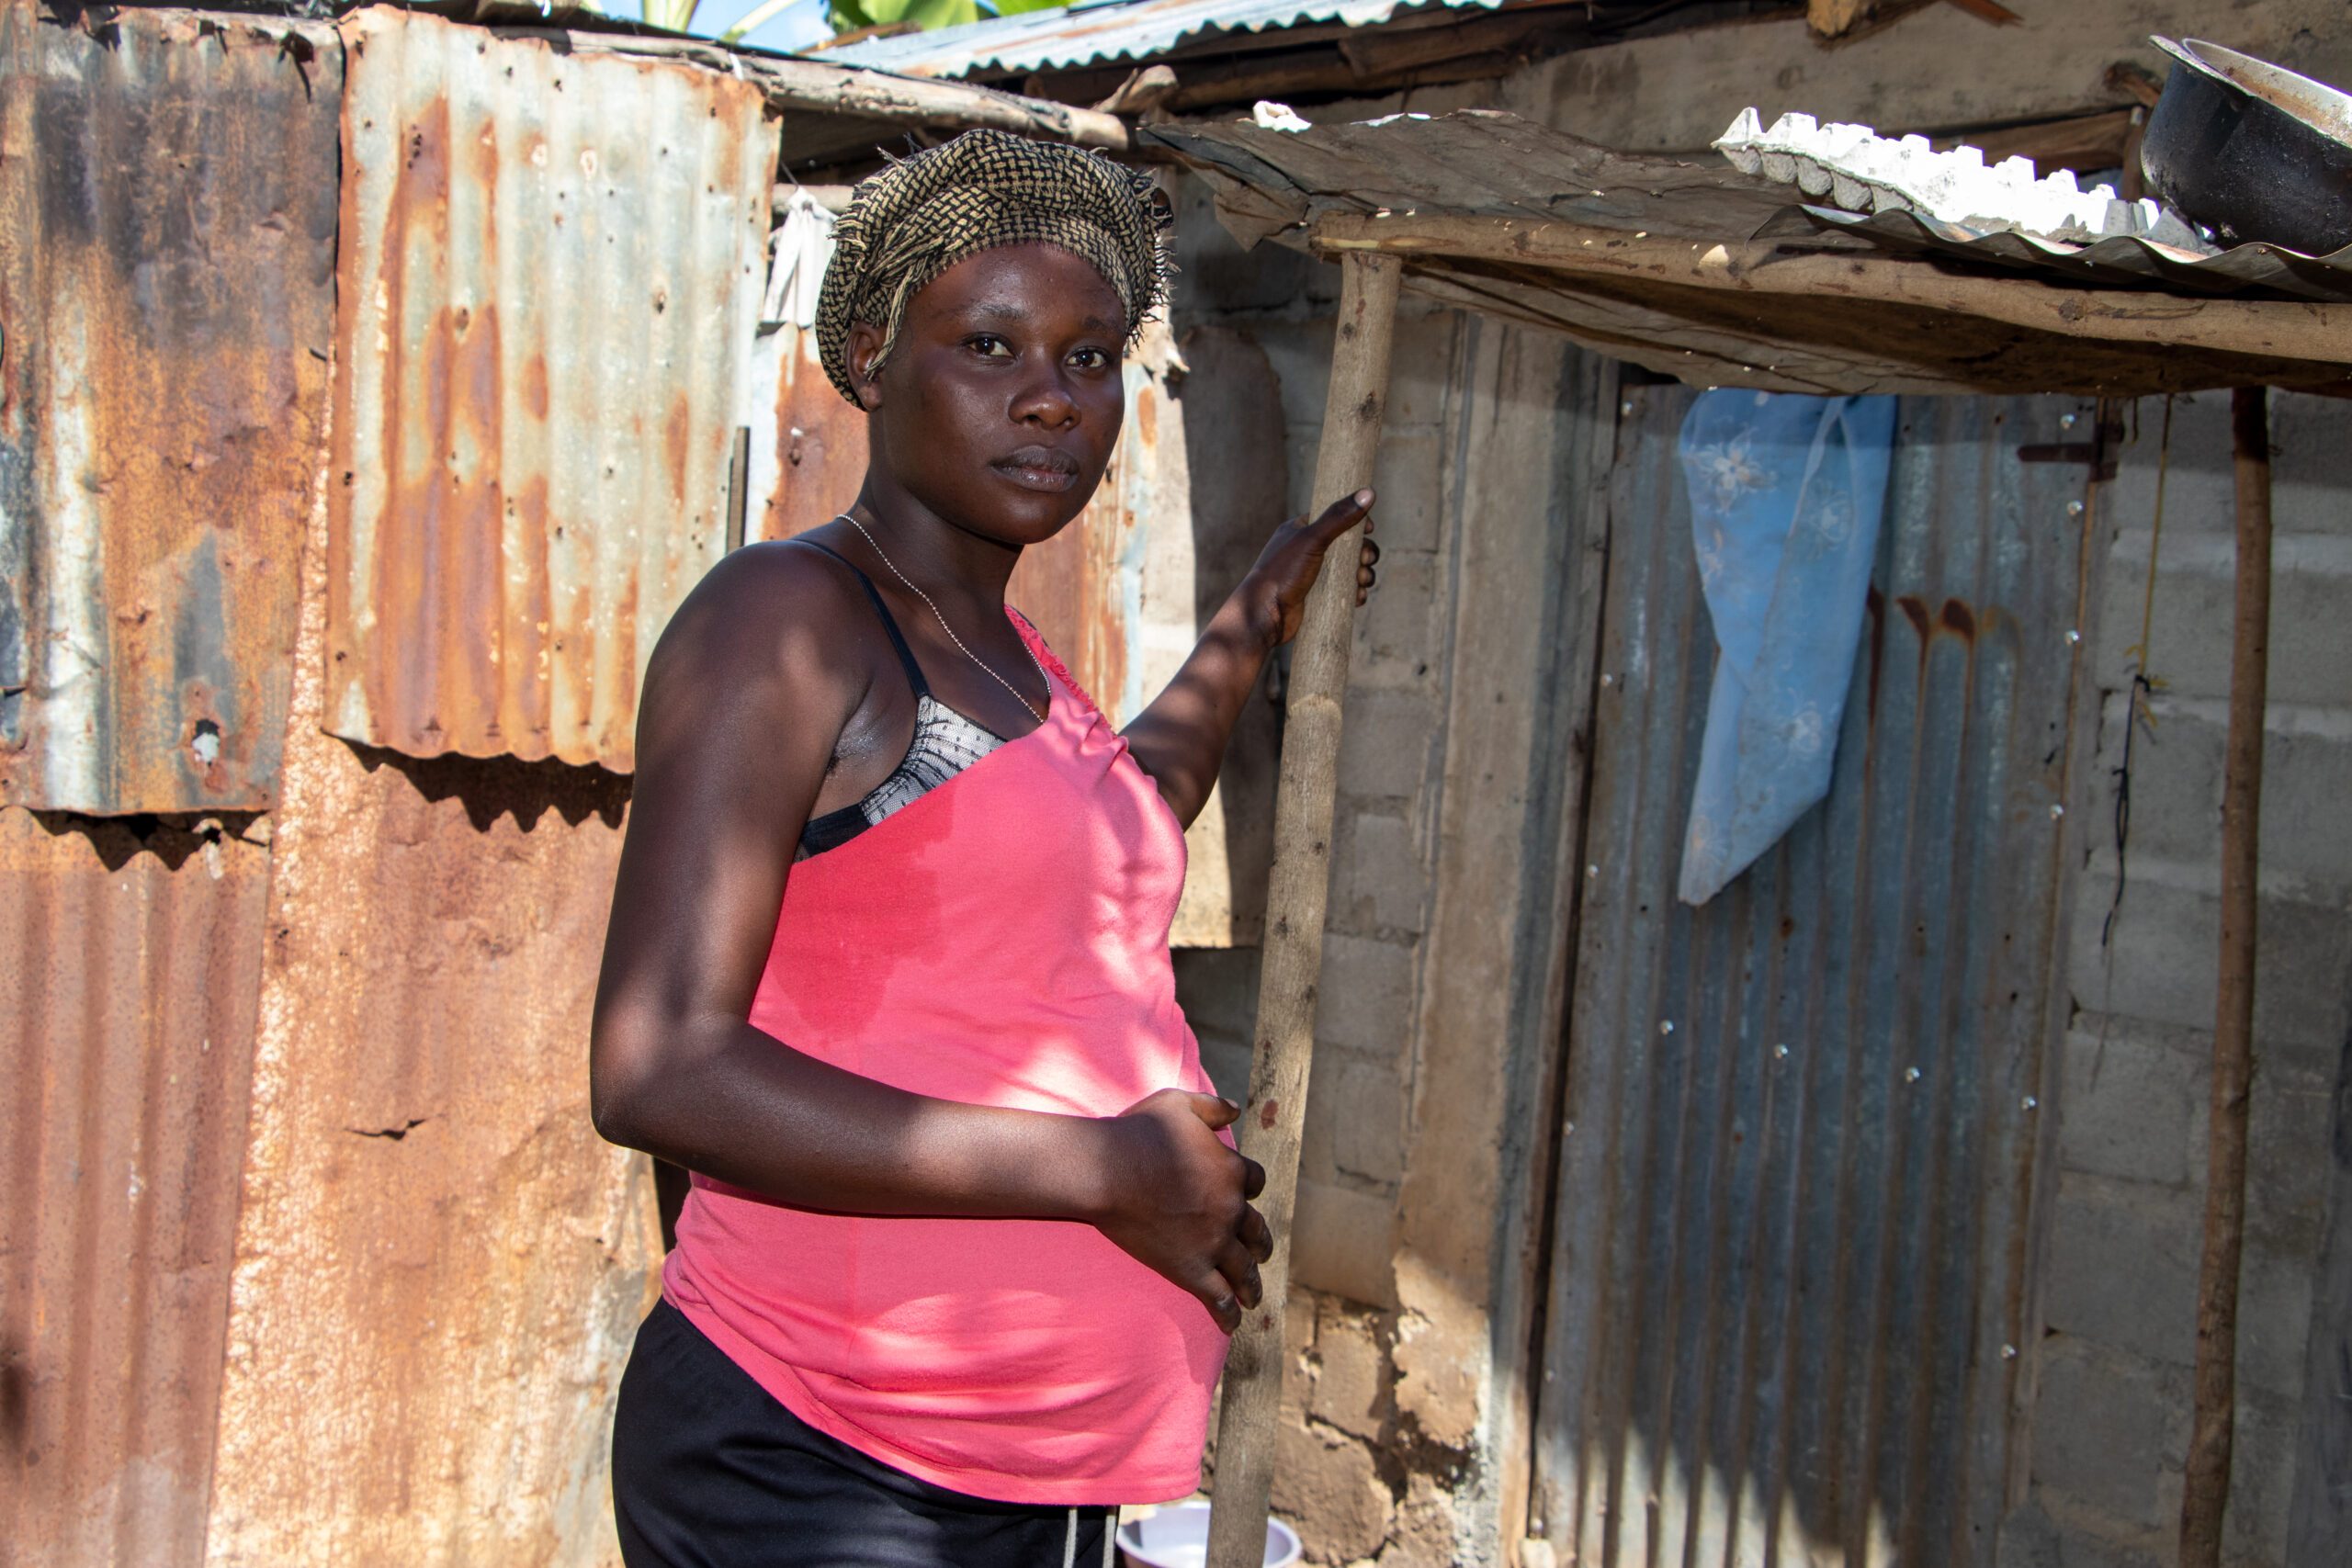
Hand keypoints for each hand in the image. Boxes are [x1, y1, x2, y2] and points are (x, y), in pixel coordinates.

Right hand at [1091, 1089, 1272, 1331]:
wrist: (1106, 1170)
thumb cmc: (1137, 1133)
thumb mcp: (1178, 1103)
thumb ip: (1211, 1106)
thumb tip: (1237, 1110)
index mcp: (1232, 1169)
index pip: (1255, 1182)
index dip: (1249, 1188)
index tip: (1245, 1196)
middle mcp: (1231, 1208)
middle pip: (1257, 1229)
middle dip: (1260, 1242)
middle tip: (1261, 1252)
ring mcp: (1213, 1242)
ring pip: (1244, 1268)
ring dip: (1251, 1283)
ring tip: (1253, 1296)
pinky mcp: (1191, 1269)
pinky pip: (1218, 1297)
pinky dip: (1228, 1314)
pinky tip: (1232, 1324)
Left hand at [1238, 490, 1379, 649]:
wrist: (1263, 616)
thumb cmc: (1281, 573)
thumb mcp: (1311, 540)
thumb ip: (1339, 517)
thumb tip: (1368, 493)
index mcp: (1301, 531)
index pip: (1335, 518)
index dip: (1355, 522)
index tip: (1369, 529)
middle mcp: (1308, 551)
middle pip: (1348, 545)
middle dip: (1364, 553)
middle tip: (1365, 560)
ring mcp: (1314, 574)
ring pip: (1350, 569)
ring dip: (1364, 574)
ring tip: (1362, 581)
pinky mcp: (1319, 596)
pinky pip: (1345, 590)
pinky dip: (1355, 592)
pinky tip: (1357, 597)